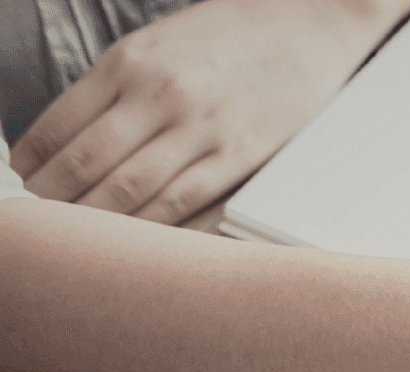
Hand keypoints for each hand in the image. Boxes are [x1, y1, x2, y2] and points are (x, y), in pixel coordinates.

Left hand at [12, 0, 402, 222]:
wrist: (308, 24)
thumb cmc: (229, 34)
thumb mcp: (157, 45)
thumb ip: (115, 86)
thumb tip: (70, 136)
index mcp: (129, 62)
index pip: (59, 125)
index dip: (32, 162)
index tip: (25, 179)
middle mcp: (159, 94)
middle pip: (85, 164)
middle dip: (54, 198)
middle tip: (44, 217)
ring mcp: (201, 128)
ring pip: (128, 190)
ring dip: (96, 218)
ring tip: (82, 235)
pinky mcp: (239, 155)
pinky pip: (182, 202)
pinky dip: (150, 225)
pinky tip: (136, 236)